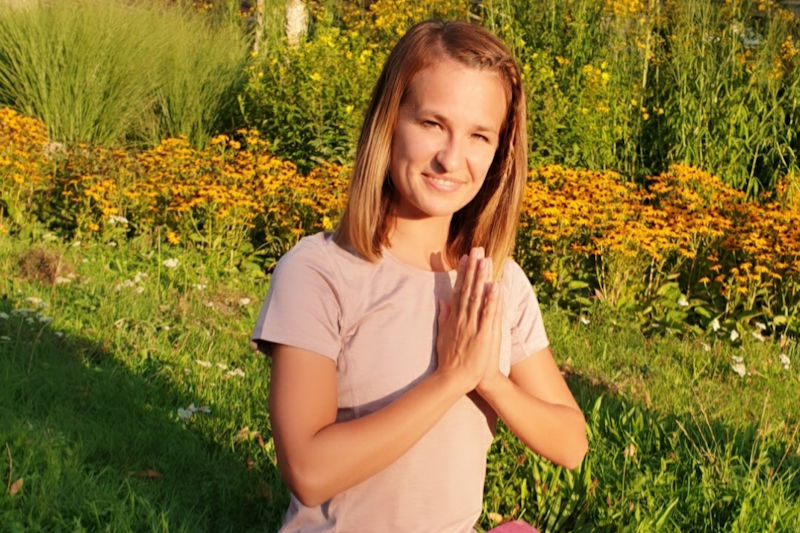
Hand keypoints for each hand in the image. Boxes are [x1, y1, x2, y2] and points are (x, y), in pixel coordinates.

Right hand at [435, 247, 500, 390]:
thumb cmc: (450, 360)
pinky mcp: (482, 335)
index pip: (459, 290)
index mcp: (454, 317)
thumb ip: (443, 318)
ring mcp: (471, 325)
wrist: (453, 379)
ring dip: (481, 278)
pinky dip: (491, 301)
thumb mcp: (443, 335)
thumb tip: (443, 302)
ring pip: (478, 297)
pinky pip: (487, 315)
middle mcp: (462, 318)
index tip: (467, 257)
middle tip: (477, 249)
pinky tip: (494, 287)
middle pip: (469, 288)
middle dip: (474, 268)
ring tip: (486, 260)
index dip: (464, 273)